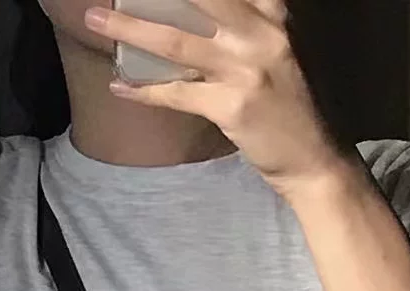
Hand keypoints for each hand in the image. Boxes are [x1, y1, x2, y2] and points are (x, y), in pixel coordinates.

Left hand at [84, 0, 352, 196]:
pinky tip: (120, 86)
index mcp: (274, 10)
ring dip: (128, 29)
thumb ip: (250, 21)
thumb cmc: (294, 102)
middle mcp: (262, 31)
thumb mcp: (282, 46)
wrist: (316, 157)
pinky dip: (144, 91)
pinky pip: (176, 94)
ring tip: (94, 19)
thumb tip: (201, 10)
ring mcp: (246, 68)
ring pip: (174, 40)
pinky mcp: (231, 106)